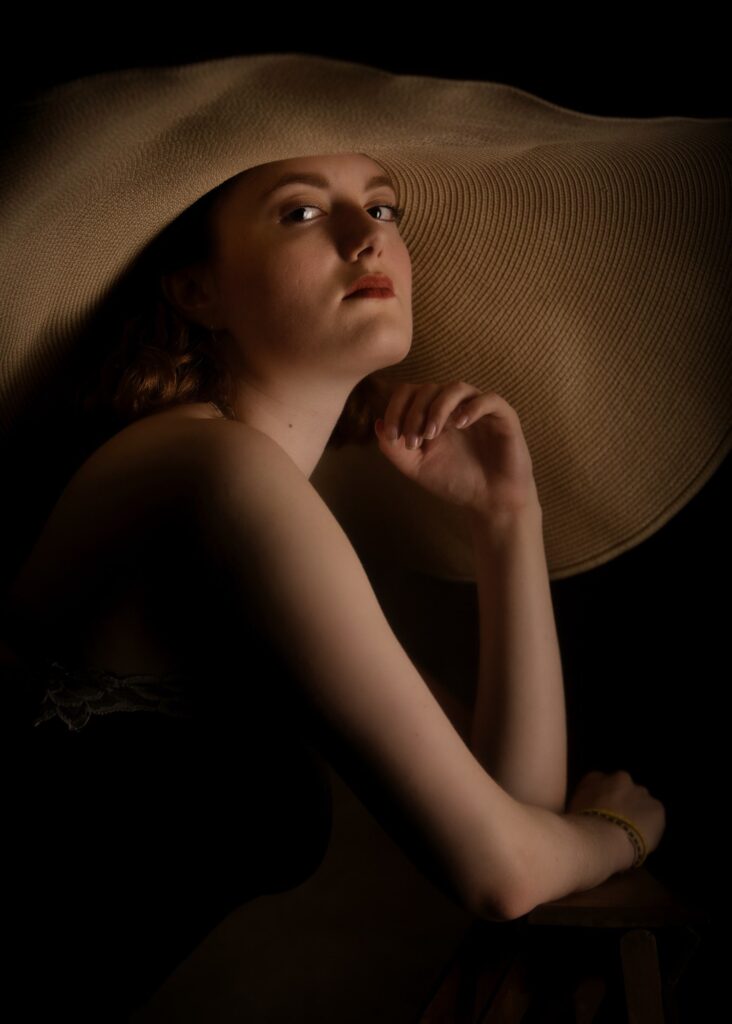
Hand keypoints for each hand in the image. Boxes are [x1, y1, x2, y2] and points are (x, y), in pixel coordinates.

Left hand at [374, 379, 536, 517]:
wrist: (491, 501)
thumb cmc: (455, 482)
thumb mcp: (417, 468)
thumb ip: (394, 450)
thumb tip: (377, 424)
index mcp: (432, 414)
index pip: (409, 393)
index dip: (396, 408)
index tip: (392, 436)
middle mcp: (454, 407)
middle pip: (428, 388)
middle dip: (414, 413)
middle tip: (414, 441)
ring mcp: (478, 409)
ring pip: (456, 388)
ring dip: (438, 408)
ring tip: (431, 434)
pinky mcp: (503, 416)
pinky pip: (488, 399)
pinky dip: (471, 408)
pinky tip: (459, 425)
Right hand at [566, 769, 666, 866]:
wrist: (603, 839)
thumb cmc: (580, 827)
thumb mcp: (573, 810)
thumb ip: (584, 804)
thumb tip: (589, 813)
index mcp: (595, 778)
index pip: (599, 784)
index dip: (602, 800)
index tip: (600, 814)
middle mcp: (619, 778)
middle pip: (623, 789)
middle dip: (622, 802)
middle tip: (617, 823)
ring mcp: (640, 791)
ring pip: (640, 801)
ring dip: (637, 812)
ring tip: (630, 833)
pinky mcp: (656, 807)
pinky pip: (654, 815)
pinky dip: (650, 824)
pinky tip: (642, 838)